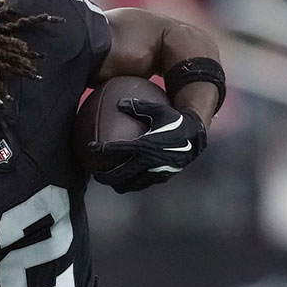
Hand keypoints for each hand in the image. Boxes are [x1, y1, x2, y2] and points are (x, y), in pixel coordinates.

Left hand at [86, 101, 205, 192]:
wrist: (197, 137)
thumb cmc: (176, 120)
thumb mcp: (158, 110)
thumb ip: (138, 106)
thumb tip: (119, 102)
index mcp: (144, 144)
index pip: (116, 149)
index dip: (100, 149)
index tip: (90, 148)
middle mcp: (148, 161)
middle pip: (119, 175)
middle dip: (104, 177)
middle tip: (94, 173)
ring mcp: (155, 172)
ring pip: (130, 184)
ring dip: (118, 183)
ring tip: (110, 180)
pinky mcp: (161, 177)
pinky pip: (142, 184)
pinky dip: (132, 183)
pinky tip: (128, 180)